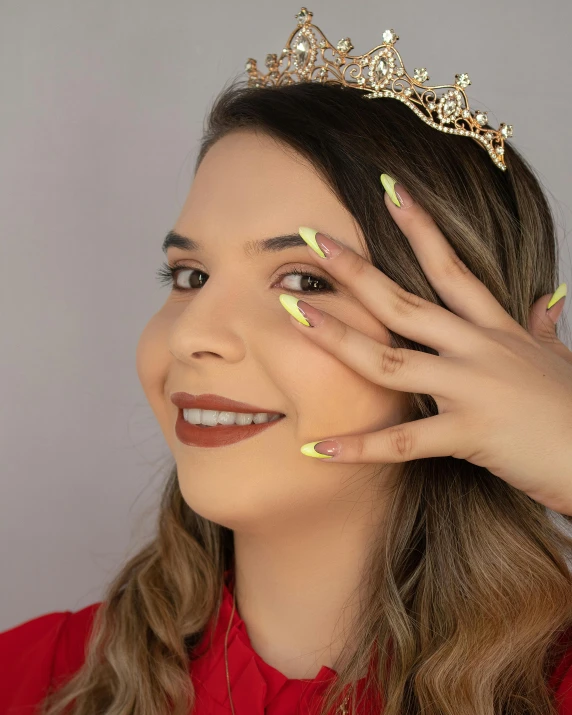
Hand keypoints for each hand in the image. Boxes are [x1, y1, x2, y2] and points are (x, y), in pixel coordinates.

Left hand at [279, 174, 571, 514]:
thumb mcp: (558, 358)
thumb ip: (543, 327)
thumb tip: (549, 298)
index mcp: (495, 330)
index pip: (451, 268)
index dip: (420, 226)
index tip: (388, 190)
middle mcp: (479, 349)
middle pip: (406, 303)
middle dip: (357, 271)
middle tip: (311, 238)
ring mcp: (473, 389)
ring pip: (393, 362)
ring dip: (338, 338)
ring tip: (293, 316)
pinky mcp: (472, 433)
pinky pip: (403, 442)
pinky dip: (358, 446)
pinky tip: (315, 448)